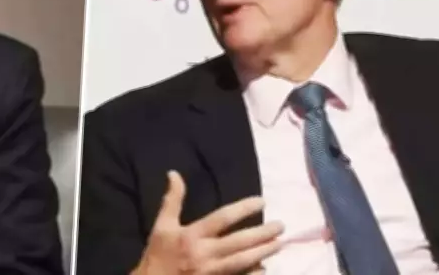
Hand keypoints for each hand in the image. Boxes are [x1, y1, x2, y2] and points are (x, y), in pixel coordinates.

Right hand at [132, 171, 283, 274]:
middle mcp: (204, 253)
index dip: (243, 208)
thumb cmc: (157, 255)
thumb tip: (174, 173)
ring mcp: (211, 272)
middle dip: (262, 234)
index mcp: (191, 235)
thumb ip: (172, 200)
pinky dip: (253, 274)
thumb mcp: (161, 225)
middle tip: (280, 226)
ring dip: (263, 252)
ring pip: (243, 261)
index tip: (262, 201)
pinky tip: (265, 268)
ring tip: (279, 244)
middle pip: (239, 242)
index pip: (222, 218)